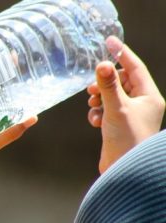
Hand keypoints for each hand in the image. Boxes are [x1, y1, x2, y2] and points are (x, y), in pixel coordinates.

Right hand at [87, 36, 164, 172]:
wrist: (124, 171)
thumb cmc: (127, 139)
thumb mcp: (116, 108)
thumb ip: (108, 85)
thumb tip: (101, 64)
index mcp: (149, 97)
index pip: (135, 67)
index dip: (121, 53)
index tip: (108, 41)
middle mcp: (143, 104)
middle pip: (122, 81)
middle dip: (105, 82)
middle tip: (92, 86)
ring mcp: (131, 115)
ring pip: (112, 95)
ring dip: (100, 97)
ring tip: (93, 103)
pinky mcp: (119, 125)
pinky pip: (106, 109)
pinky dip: (98, 112)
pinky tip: (95, 121)